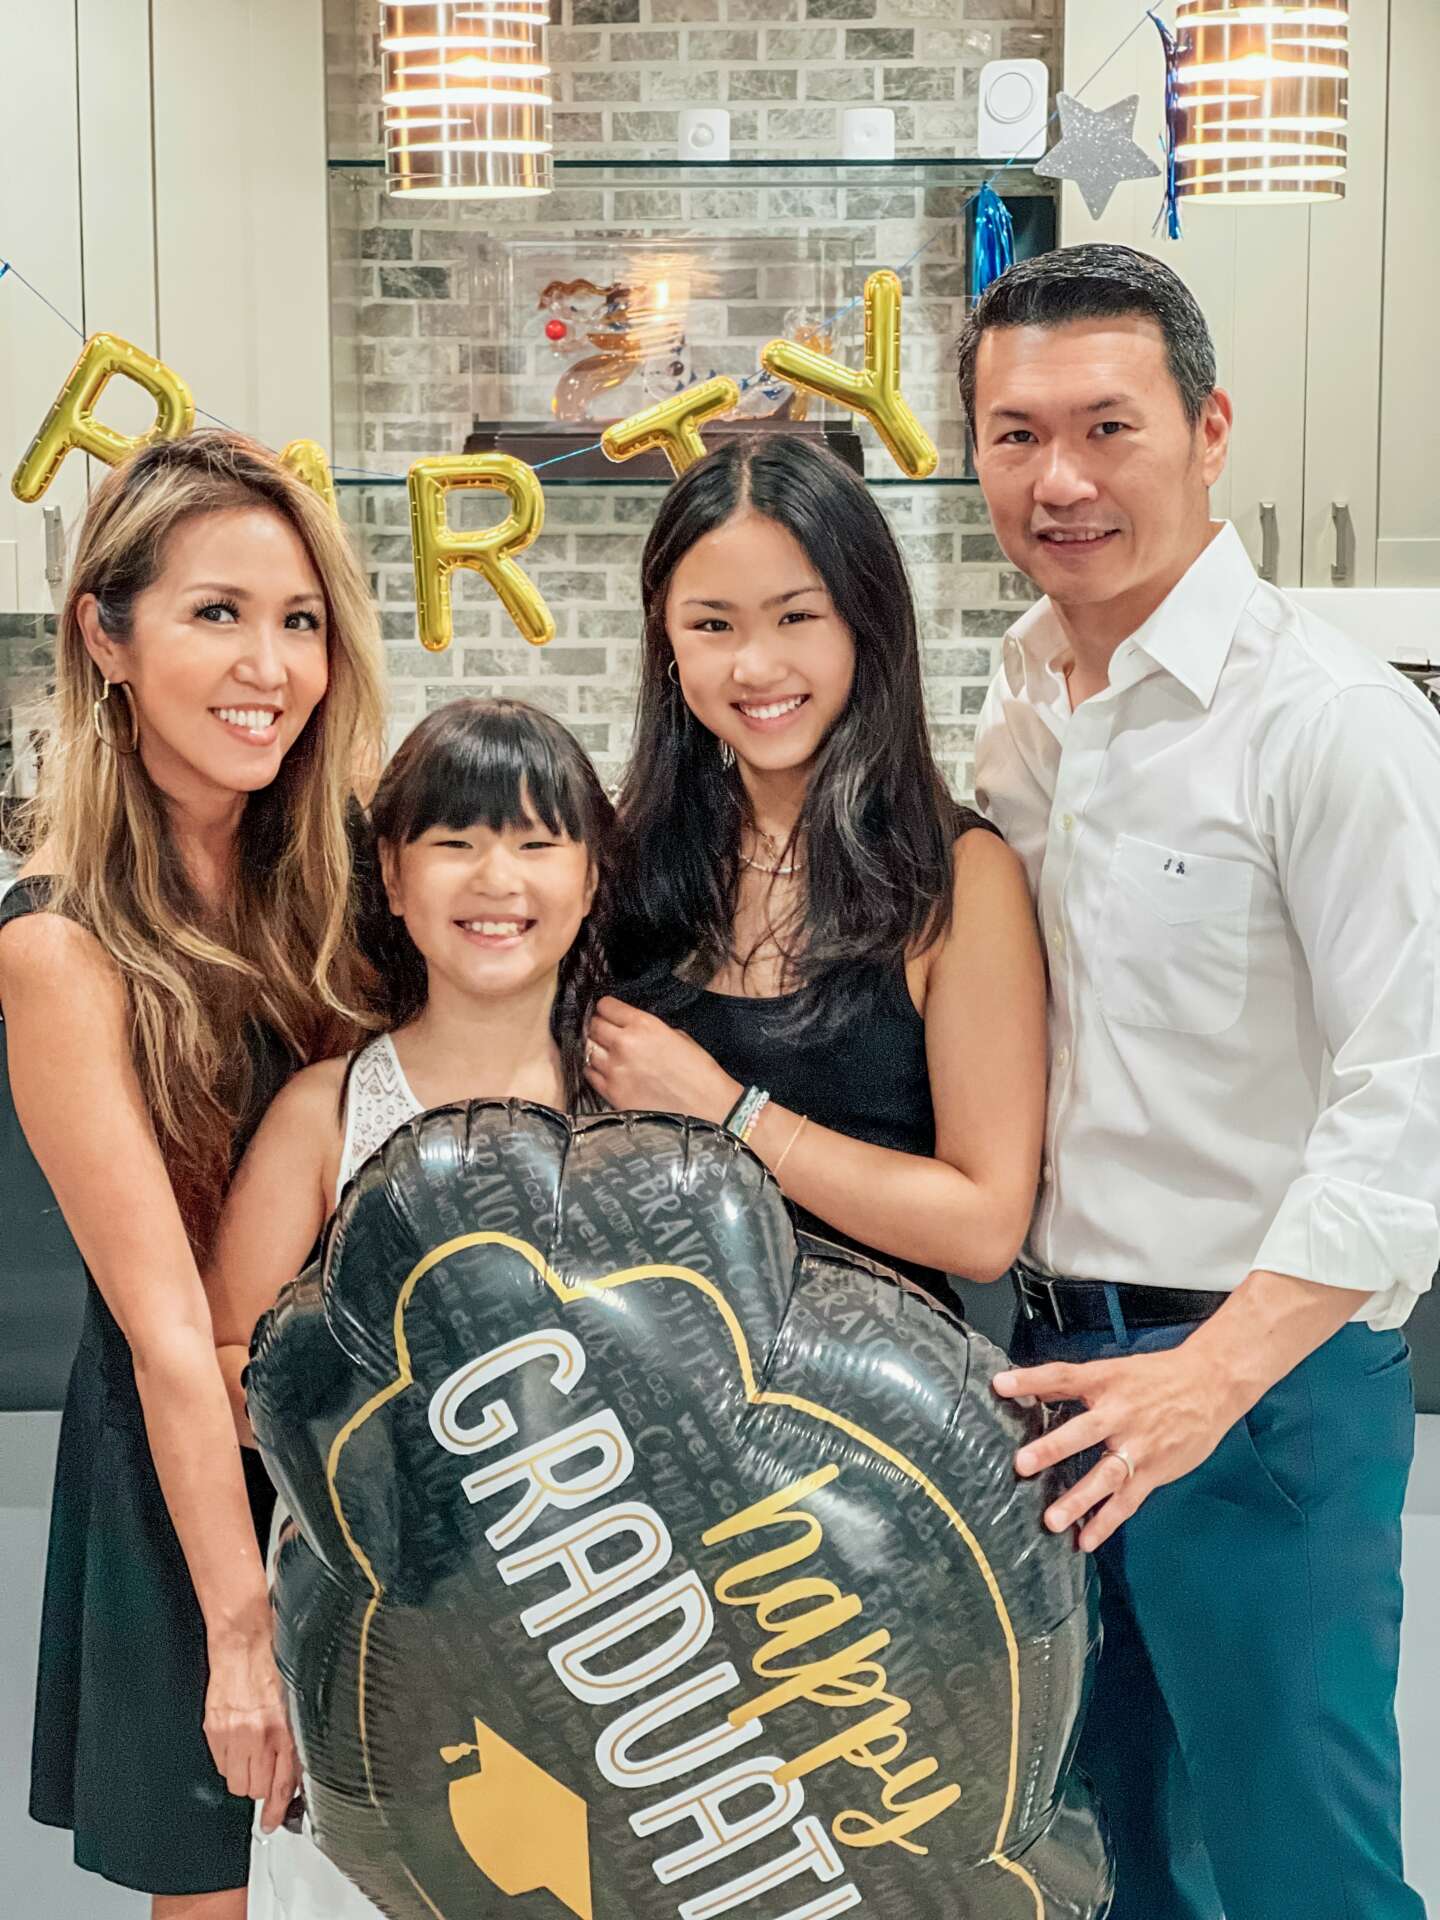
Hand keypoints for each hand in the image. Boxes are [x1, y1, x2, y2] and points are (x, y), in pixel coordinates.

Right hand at [205, 1628, 299, 1833]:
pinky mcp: (214, 1729)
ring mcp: (234, 1734)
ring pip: (236, 1783)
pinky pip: (219, 1764)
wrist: (245, 1640)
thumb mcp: (296, 1704)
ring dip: (244, 1776)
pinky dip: (227, 1761)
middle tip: (264, 1772)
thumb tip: (295, 1773)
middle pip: (256, 1789)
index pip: (283, 1785)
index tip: (271, 1822)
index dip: (277, 1810)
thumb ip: (294, 1740)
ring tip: (250, 1756)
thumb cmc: (273, 1665)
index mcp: (285, 1729)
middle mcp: (260, 1735)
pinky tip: (236, 1743)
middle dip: (262, 1786)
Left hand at [586, 997, 739, 1123]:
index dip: (607, 1008)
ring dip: (596, 1049)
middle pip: (593, 1026)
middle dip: (599, 1027)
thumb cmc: (700, 1072)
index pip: (606, 1006)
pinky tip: (607, 1072)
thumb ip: (649, 1030)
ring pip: (588, 1049)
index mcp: (644, 1025)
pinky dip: (595, 1071)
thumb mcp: (679, 1036)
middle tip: (607, 1033)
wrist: (707, 1108)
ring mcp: (615, 1070)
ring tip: (606, 1053)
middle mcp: (625, 1044)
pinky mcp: (612, 1093)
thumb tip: (631, 1030)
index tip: (609, 1013)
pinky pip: (590, 1075)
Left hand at [993, 1343, 1244, 1550]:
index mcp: (1106, 1382)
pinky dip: (1106, 1522)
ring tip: (1051, 1521)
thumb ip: (1075, 1384)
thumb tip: (1032, 1388)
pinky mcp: (1155, 1470)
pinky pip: (1127, 1500)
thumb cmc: (1158, 1376)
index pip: (1063, 1377)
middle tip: (1022, 1464)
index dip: (1031, 1380)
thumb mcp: (1116, 1370)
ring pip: (1106, 1475)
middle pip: (1083, 1431)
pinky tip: (1085, 1540)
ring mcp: (1139, 1445)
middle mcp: (1121, 1413)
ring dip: (1078, 1498)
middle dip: (1053, 1448)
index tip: (1000, 1385)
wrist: (1212, 1384)